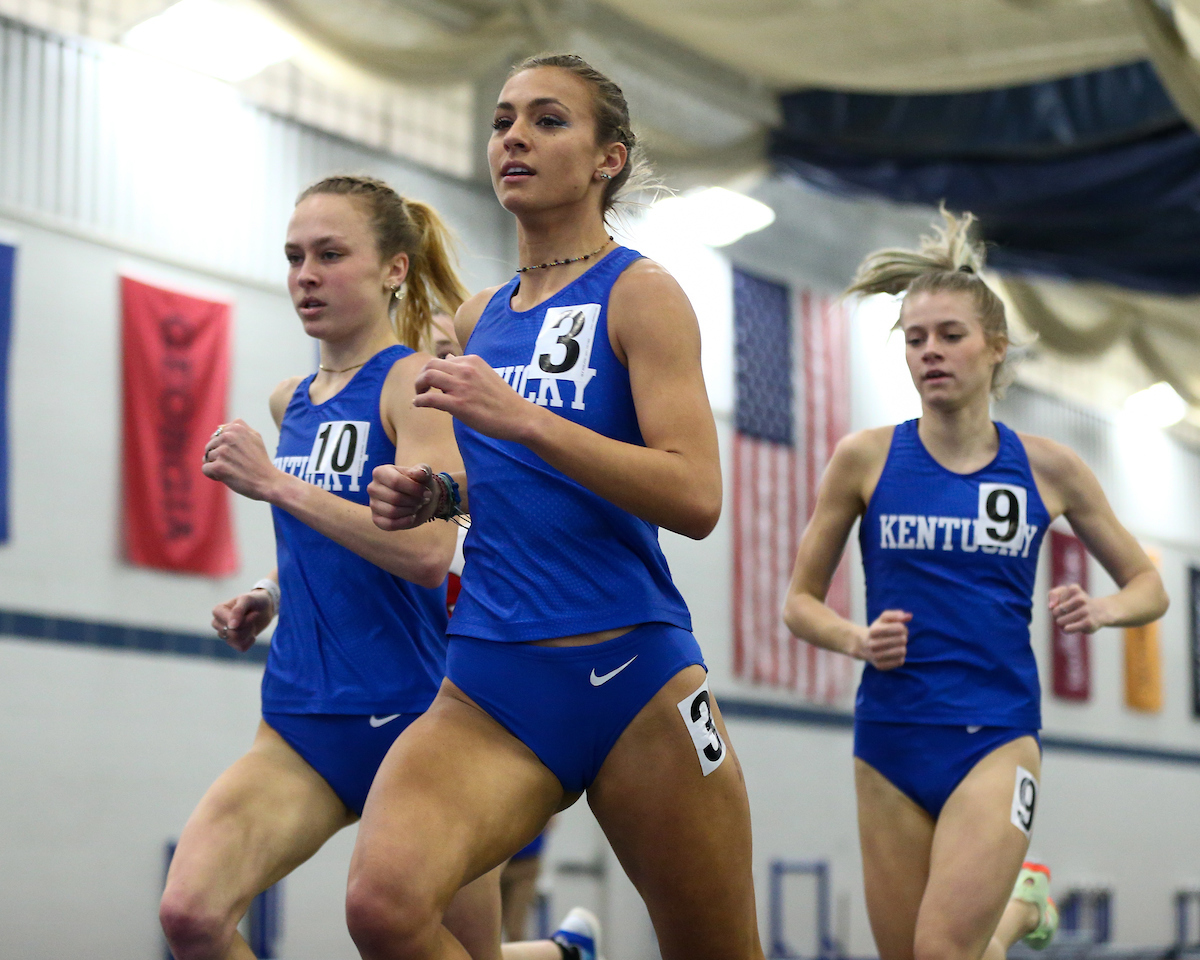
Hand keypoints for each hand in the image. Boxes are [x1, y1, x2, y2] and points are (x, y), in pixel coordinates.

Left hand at [201, 419, 283, 500]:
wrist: (268, 482)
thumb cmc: (260, 461)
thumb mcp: (255, 437)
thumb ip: (239, 427)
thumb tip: (219, 427)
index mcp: (236, 428)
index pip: (216, 436)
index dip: (224, 447)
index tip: (237, 454)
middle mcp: (228, 437)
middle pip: (210, 446)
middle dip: (218, 456)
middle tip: (236, 464)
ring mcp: (223, 452)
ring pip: (207, 458)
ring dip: (216, 466)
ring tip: (233, 470)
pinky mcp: (218, 467)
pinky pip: (205, 469)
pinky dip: (213, 475)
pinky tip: (226, 477)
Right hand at [212, 590, 275, 652]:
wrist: (265, 607)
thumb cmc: (254, 600)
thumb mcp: (248, 599)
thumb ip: (238, 610)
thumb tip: (230, 626)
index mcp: (217, 611)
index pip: (229, 624)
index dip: (245, 621)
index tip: (254, 612)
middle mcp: (218, 623)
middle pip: (232, 634)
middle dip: (247, 626)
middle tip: (254, 616)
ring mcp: (224, 633)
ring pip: (236, 641)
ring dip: (249, 632)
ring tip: (252, 623)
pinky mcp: (233, 641)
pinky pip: (241, 647)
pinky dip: (250, 640)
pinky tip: (252, 632)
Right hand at [369, 463, 437, 529]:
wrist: (420, 497)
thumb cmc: (420, 482)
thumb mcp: (424, 473)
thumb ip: (423, 470)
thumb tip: (421, 473)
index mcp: (381, 472)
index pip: (395, 482)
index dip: (415, 489)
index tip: (428, 493)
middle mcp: (373, 488)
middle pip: (395, 498)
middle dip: (414, 501)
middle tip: (423, 500)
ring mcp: (373, 504)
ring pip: (392, 512)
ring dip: (410, 511)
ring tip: (416, 506)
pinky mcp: (377, 519)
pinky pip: (389, 524)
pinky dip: (405, 522)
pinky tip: (412, 517)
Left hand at [413, 355, 538, 441]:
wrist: (519, 416)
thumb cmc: (503, 399)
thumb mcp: (485, 374)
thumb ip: (466, 367)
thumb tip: (448, 357)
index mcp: (472, 360)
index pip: (443, 360)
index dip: (434, 371)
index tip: (434, 383)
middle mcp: (466, 369)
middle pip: (430, 364)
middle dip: (421, 376)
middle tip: (421, 388)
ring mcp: (461, 386)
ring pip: (427, 377)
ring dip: (418, 386)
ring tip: (420, 395)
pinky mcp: (459, 404)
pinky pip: (430, 399)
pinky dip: (420, 401)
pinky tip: (418, 405)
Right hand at [857, 609, 910, 669]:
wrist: (864, 646)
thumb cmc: (878, 630)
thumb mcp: (883, 619)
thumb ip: (895, 615)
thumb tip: (909, 616)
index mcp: (873, 631)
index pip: (899, 628)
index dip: (903, 628)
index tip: (899, 628)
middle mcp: (872, 644)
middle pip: (902, 640)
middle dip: (903, 637)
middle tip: (899, 638)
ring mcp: (875, 656)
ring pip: (902, 651)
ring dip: (903, 647)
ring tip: (898, 646)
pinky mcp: (880, 666)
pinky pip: (900, 662)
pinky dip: (900, 657)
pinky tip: (895, 654)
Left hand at [1049, 584, 1104, 633]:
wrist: (1099, 612)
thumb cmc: (1076, 603)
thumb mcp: (1064, 592)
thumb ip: (1053, 594)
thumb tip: (1050, 606)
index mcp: (1074, 589)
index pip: (1053, 598)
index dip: (1055, 604)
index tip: (1064, 604)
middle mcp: (1081, 598)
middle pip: (1055, 612)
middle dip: (1056, 616)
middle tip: (1064, 615)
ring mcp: (1086, 611)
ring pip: (1060, 621)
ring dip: (1061, 624)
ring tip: (1067, 622)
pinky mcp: (1088, 623)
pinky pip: (1067, 628)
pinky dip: (1065, 629)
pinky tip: (1070, 627)